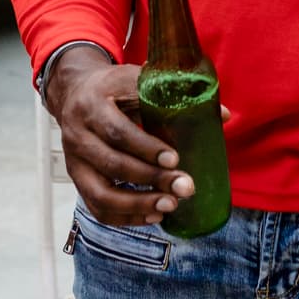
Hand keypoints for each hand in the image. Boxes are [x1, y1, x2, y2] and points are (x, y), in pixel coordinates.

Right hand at [42, 47, 195, 225]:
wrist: (75, 93)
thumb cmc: (114, 88)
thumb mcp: (137, 80)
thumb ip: (175, 95)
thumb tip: (224, 115)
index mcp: (91, 105)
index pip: (117, 131)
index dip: (147, 148)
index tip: (175, 159)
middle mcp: (77, 135)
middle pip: (112, 165)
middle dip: (151, 179)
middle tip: (184, 187)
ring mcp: (74, 162)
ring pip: (101, 194)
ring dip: (138, 205)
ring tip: (170, 205)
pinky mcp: (77, 180)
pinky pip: (98, 208)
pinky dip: (126, 217)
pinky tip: (153, 214)